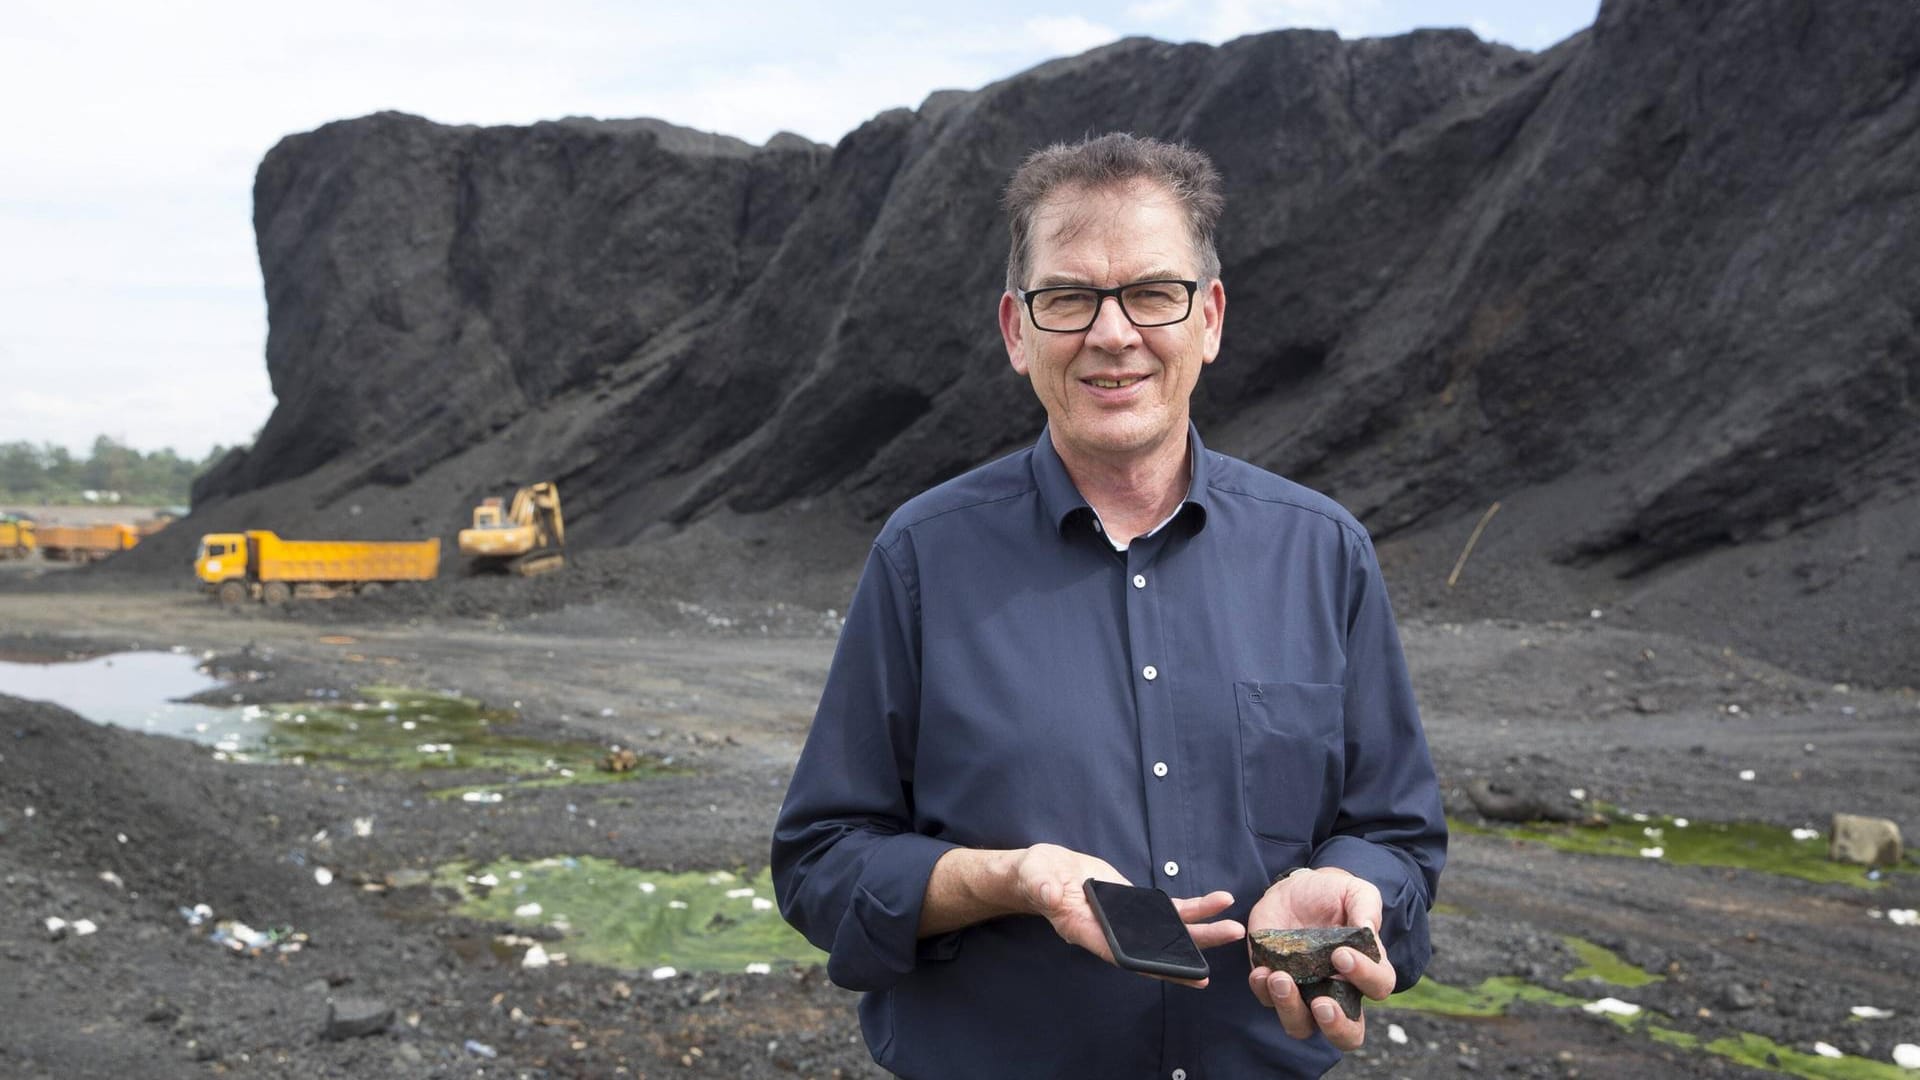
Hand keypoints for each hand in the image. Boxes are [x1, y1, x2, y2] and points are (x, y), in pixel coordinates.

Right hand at [1015, 843, 1244, 987]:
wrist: (1043, 871)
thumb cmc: (1036, 876)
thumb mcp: (1035, 876)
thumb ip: (1042, 886)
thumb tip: (1050, 892)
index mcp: (1087, 931)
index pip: (1126, 953)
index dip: (1158, 965)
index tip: (1190, 973)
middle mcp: (1112, 932)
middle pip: (1158, 947)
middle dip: (1194, 946)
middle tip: (1230, 937)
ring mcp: (1127, 921)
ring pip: (1169, 931)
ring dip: (1201, 930)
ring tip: (1233, 925)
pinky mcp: (1134, 905)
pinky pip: (1167, 911)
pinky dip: (1192, 908)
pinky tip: (1217, 902)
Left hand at [1246, 867, 1394, 1048]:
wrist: (1295, 888)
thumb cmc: (1333, 895)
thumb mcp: (1355, 891)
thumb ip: (1367, 907)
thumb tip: (1367, 929)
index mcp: (1365, 971)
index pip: (1377, 988)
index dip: (1365, 977)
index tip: (1342, 954)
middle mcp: (1336, 991)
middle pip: (1346, 1034)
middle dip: (1335, 1025)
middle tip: (1321, 1003)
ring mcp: (1304, 991)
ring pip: (1300, 1025)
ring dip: (1290, 1008)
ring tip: (1279, 978)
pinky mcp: (1273, 982)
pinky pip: (1267, 999)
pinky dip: (1262, 989)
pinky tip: (1260, 971)